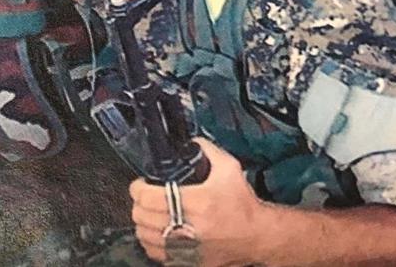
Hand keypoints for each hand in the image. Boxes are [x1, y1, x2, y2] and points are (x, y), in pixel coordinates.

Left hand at [129, 138, 275, 266]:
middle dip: (138, 204)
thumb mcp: (229, 168)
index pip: (147, 197)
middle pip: (141, 216)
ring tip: (150, 214)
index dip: (138, 188)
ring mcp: (186, 249)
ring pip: (144, 236)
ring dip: (143, 223)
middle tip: (145, 197)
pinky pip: (155, 254)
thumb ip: (207, 150)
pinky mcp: (187, 262)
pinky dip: (151, 242)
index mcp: (196, 203)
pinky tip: (159, 233)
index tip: (140, 184)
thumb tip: (190, 142)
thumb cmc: (243, 204)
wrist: (258, 235)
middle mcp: (188, 228)